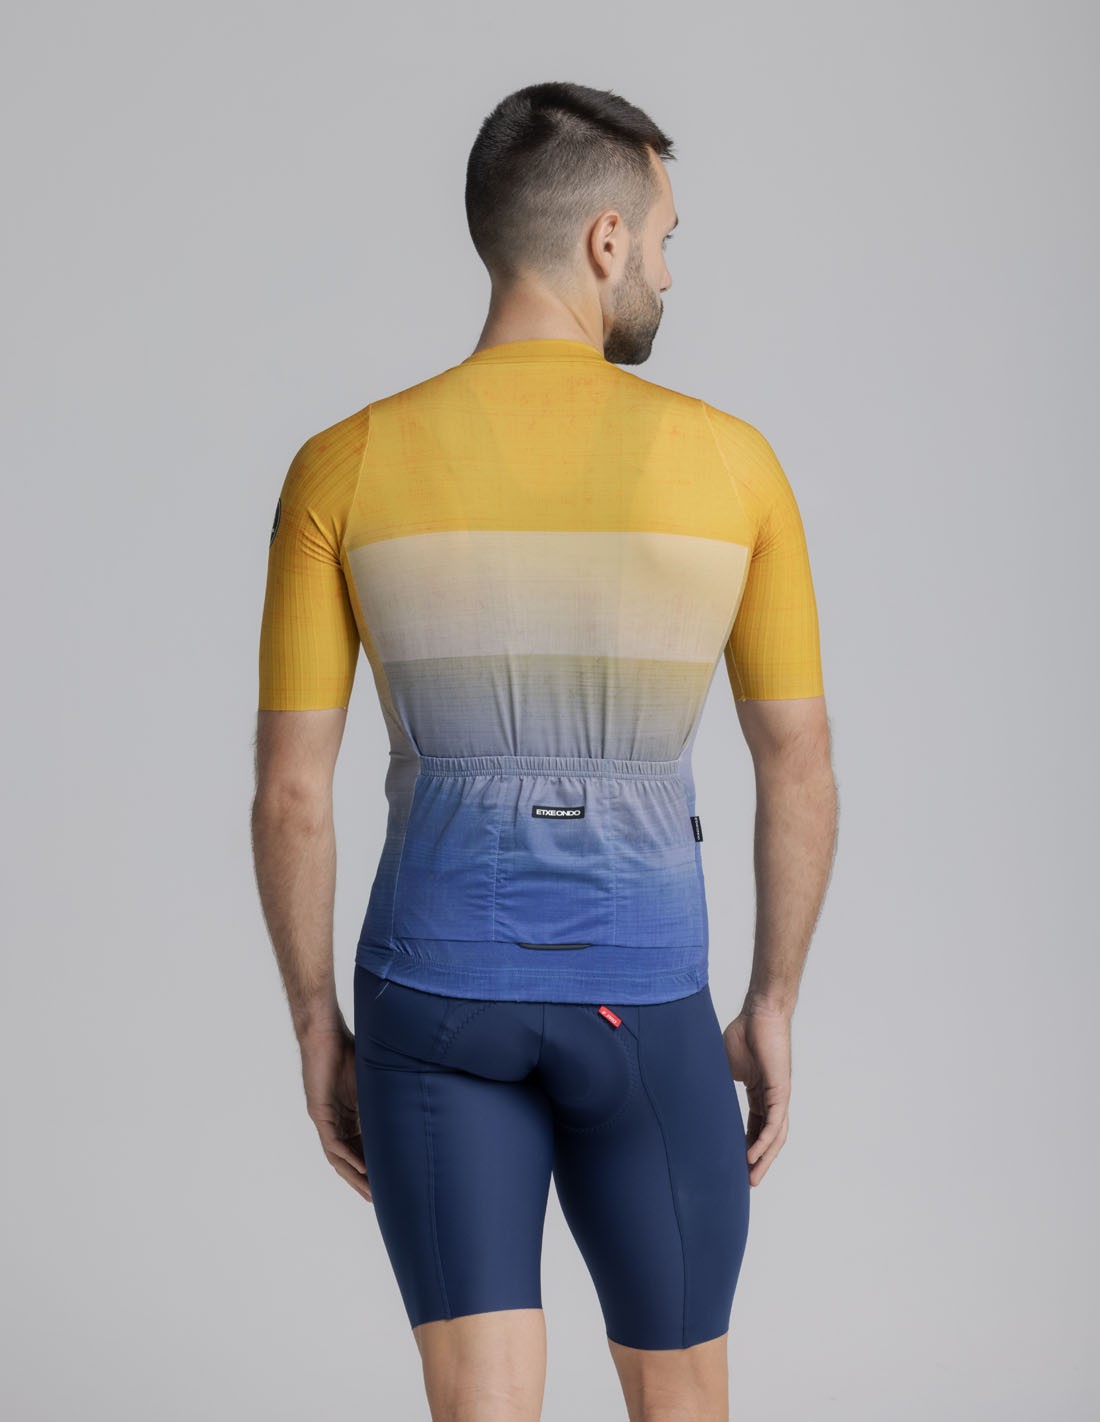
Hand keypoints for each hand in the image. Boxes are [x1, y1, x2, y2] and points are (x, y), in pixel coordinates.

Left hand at [299, 1021, 372, 1201]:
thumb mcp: (375, 1078)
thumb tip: (419, 1094)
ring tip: (370, 1192)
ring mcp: (325, 1117)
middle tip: (379, 1199)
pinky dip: (346, 1156)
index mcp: (348, 1114)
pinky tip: (361, 1168)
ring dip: (353, 1176)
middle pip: (348, 1158)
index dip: (372, 1166)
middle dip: (363, 1180)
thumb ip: (388, 1093)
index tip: (389, 1182)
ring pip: (338, 1156)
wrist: (326, 1031)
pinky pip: (332, 1141)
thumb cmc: (350, 1047)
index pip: (360, 1148)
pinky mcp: (318, 1111)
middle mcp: (335, 1120)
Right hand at [722, 1004, 791, 1186]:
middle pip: (767, 1138)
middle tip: (746, 1183)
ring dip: (764, 1159)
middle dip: (758, 1162)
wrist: (760, 1014)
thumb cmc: (743, 1033)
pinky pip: (773, 1124)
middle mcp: (772, 1098)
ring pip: (774, 1137)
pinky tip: (753, 1156)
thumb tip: (693, 1092)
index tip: (735, 1165)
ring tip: (751, 1178)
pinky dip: (764, 1142)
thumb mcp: (724, 1067)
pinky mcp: (781, 1091)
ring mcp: (778, 1096)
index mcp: (760, 1093)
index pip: (755, 1127)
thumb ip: (716, 1085)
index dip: (747, 1147)